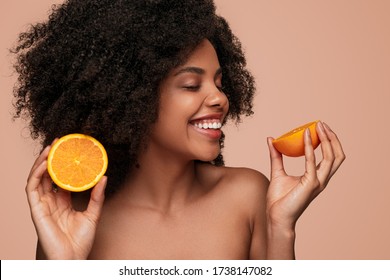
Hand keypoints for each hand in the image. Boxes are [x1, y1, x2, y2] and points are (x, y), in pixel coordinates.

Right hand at [25, 143, 106, 258]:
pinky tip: (44, 162)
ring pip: (38, 178)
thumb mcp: (93, 214)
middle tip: (59, 142)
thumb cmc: (79, 241)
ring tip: (51, 147)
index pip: (61, 178)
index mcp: (63, 202)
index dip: (64, 165)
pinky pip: (32, 187)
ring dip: (42, 161)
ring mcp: (42, 204)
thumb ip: (97, 196)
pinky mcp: (36, 209)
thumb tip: (104, 177)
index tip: (71, 150)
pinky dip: (36, 173)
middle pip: (48, 175)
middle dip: (52, 158)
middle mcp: (51, 201)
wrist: (71, 260)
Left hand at [266, 122, 344, 229]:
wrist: (275, 216)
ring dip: (326, 140)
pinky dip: (310, 148)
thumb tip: (271, 139)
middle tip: (321, 123)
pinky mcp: (310, 184)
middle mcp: (321, 179)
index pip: (331, 156)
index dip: (329, 141)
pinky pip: (312, 162)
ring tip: (317, 126)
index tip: (319, 126)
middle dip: (332, 138)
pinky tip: (304, 137)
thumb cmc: (278, 198)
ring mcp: (318, 182)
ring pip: (332, 158)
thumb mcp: (277, 172)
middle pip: (337, 155)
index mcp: (316, 176)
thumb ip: (276, 156)